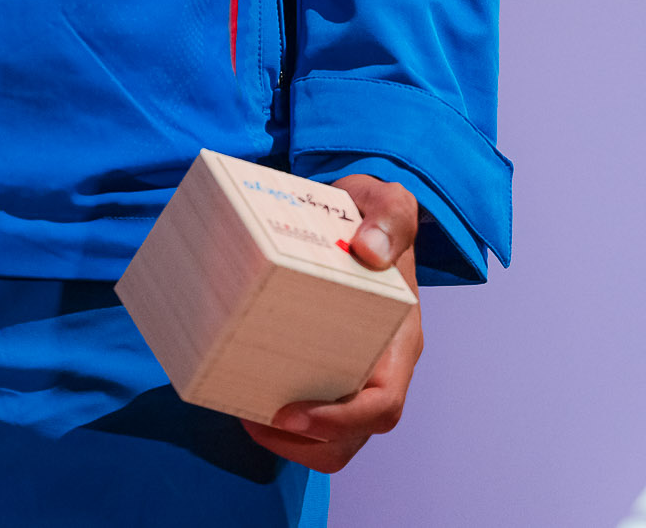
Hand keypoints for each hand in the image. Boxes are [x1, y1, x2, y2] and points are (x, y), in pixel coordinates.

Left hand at [240, 173, 422, 474]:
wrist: (360, 216)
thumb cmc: (371, 215)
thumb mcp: (387, 202)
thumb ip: (389, 217)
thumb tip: (370, 250)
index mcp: (399, 339)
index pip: (383, 403)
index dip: (341, 421)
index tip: (292, 414)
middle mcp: (383, 367)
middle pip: (354, 436)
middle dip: (305, 443)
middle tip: (253, 418)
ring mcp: (358, 372)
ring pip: (335, 439)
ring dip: (292, 443)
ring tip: (245, 415)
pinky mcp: (331, 368)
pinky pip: (315, 416)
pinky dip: (286, 425)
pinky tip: (249, 396)